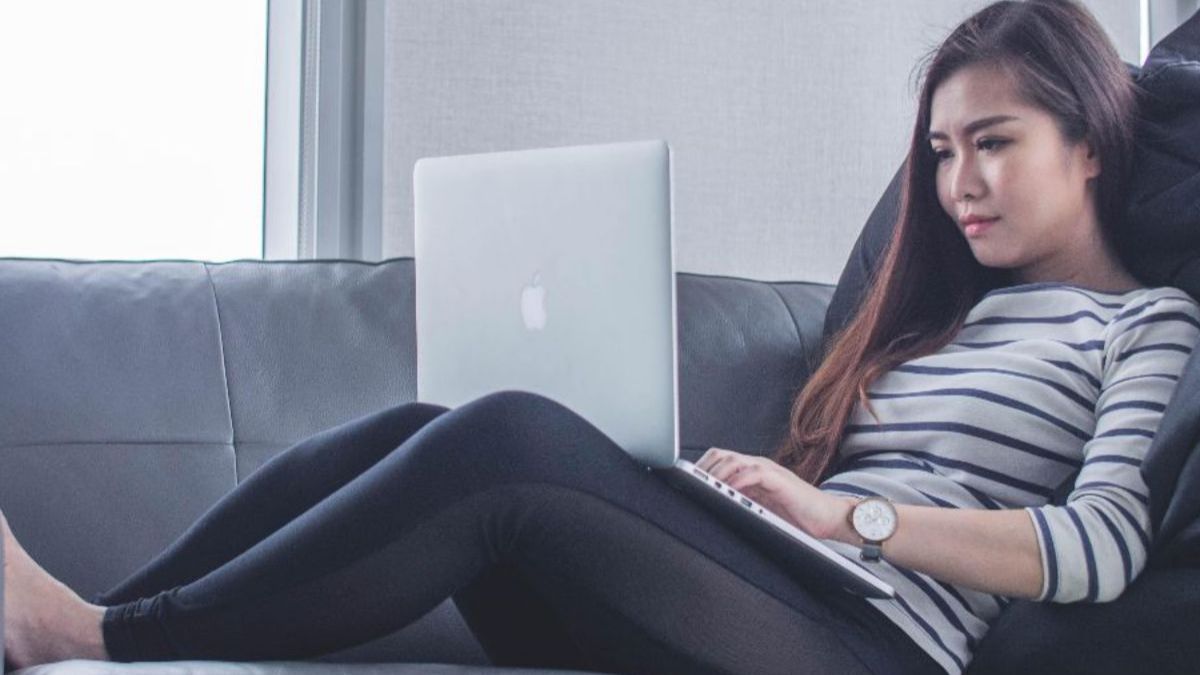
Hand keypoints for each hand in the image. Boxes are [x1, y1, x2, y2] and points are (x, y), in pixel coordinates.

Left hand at [695, 447, 850, 539]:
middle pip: (721, 455)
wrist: (829, 517)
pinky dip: (738, 479)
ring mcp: (769, 471)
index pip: (719, 460)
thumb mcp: (761, 508)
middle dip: (702, 468)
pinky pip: (754, 473)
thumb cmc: (798, 515)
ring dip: (716, 473)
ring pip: (734, 460)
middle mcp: (758, 466)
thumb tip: (714, 508)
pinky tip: (728, 490)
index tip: (683, 481)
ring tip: (703, 486)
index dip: (700, 468)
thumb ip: (741, 502)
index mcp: (751, 471)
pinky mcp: (780, 480)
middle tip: (688, 484)